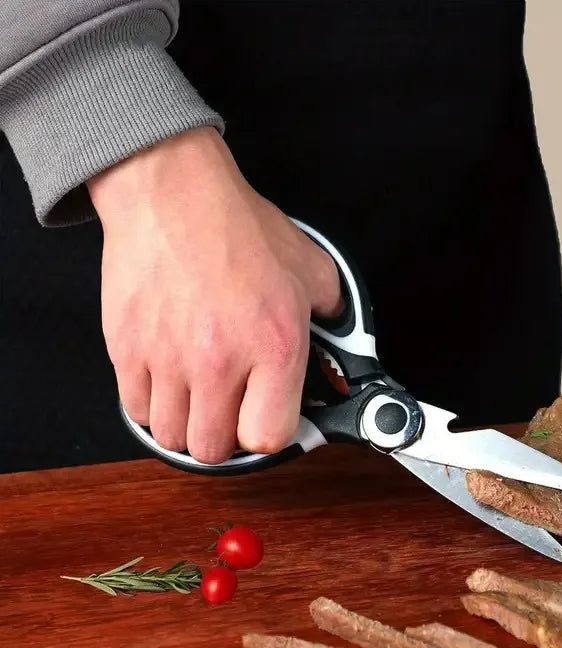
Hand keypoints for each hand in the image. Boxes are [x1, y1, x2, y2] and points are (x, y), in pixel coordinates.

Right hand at [88, 127, 341, 463]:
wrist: (172, 193)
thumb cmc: (237, 228)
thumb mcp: (312, 270)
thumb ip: (334, 317)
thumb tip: (342, 343)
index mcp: (274, 346)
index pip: (269, 437)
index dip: (271, 434)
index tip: (268, 421)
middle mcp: (219, 360)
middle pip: (215, 449)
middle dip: (227, 438)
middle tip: (230, 413)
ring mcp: (168, 359)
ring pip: (172, 436)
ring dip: (188, 426)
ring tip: (198, 399)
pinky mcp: (127, 350)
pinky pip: (135, 410)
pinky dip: (152, 406)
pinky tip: (168, 382)